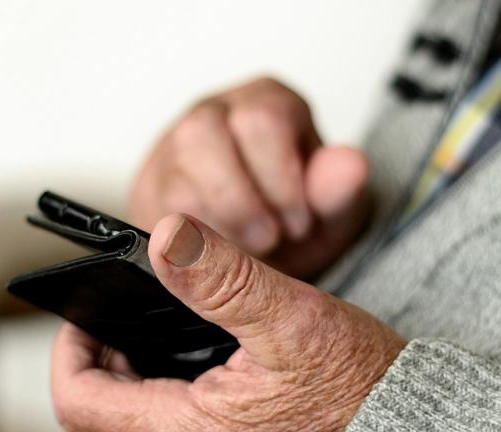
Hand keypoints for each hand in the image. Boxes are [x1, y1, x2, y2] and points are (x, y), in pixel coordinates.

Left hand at [51, 214, 405, 431]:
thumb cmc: (365, 396)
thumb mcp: (292, 320)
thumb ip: (221, 276)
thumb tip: (163, 236)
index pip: (77, 400)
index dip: (71, 348)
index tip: (92, 311)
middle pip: (112, 412)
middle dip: (117, 357)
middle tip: (146, 311)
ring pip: (150, 430)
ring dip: (154, 381)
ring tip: (186, 335)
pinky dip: (189, 407)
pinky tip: (224, 376)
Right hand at [128, 77, 370, 279]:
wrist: (258, 260)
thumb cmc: (295, 225)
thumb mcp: (329, 217)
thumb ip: (339, 194)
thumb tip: (351, 164)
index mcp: (266, 101)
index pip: (263, 117)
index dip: (281, 179)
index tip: (299, 224)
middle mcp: (214, 113)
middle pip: (204, 132)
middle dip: (240, 199)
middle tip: (269, 241)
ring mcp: (173, 148)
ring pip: (171, 170)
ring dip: (211, 221)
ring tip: (246, 251)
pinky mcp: (150, 189)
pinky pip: (154, 209)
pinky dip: (188, 242)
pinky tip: (217, 256)